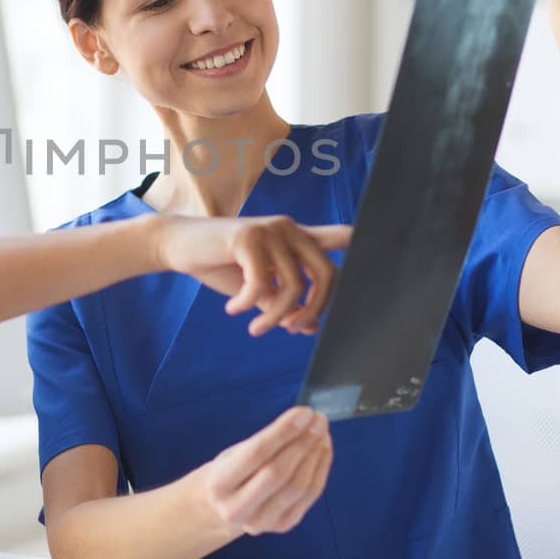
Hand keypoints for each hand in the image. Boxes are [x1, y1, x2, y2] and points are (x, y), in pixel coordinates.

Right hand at [156, 215, 351, 334]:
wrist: (179, 245)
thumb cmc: (221, 265)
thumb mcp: (257, 288)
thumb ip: (284, 301)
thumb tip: (311, 327)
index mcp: (297, 238)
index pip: (339, 237)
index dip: (361, 242)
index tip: (380, 253)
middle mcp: (290, 229)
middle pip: (326, 274)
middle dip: (314, 310)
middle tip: (291, 329)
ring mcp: (271, 230)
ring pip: (292, 286)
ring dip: (273, 317)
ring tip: (254, 328)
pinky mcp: (248, 237)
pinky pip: (262, 284)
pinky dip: (248, 305)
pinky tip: (233, 309)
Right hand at [201, 407, 333, 537]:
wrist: (225, 508)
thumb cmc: (232, 471)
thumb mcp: (234, 453)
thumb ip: (264, 441)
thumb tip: (303, 420)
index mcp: (218, 484)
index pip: (256, 453)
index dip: (283, 431)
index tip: (304, 412)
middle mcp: (237, 508)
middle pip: (279, 473)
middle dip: (303, 442)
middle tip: (318, 419)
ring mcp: (261, 522)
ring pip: (298, 485)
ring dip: (315, 454)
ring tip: (322, 431)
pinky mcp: (283, 526)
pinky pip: (309, 495)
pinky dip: (320, 469)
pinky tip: (323, 449)